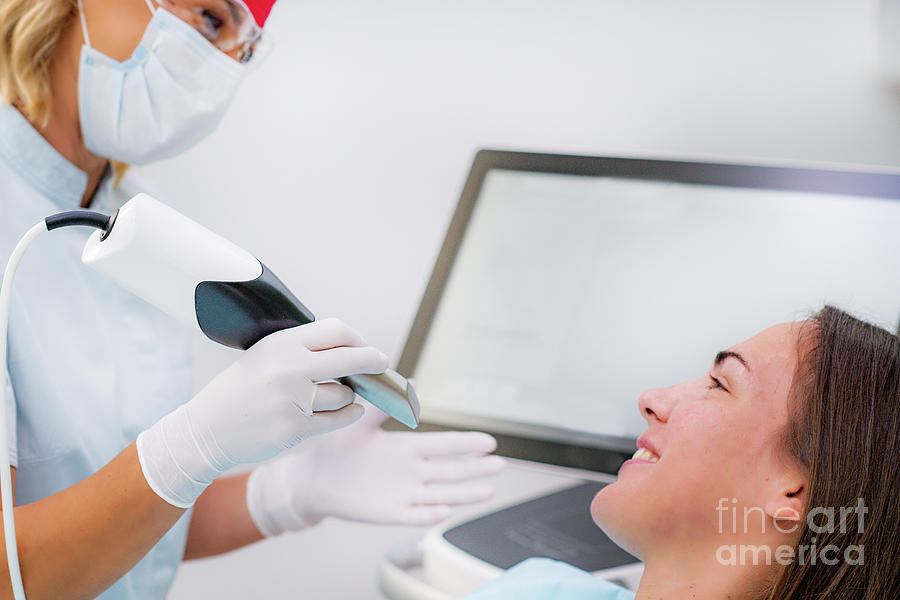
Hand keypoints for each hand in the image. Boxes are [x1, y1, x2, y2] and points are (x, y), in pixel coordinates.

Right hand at [137, 319, 388, 507]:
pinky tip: (349, 410)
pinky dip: (349, 413)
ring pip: (345, 393)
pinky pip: (340, 418)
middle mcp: (290, 368)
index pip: (337, 330)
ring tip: (332, 396)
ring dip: (348, 395)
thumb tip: (351, 350)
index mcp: (281, 344)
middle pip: (352, 359)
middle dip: (374, 361)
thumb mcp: (263, 356)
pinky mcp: (297, 428)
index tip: (365, 346)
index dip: (358, 339)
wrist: (204, 432)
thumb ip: (302, 350)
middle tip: (382, 364)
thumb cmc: (238, 392)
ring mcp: (294, 399)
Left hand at [246, 407, 506, 533]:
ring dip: (465, 493)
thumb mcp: (359, 419)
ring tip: (490, 490)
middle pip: (451, 471)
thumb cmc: (334, 446)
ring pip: (440, 494)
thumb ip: (382, 402)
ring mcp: (400, 494)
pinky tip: (446, 510)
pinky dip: (429, 514)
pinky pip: (412, 515)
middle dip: (476, 468)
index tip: (490, 442)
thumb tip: (405, 381)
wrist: (308, 475)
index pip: (444, 447)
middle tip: (501, 465)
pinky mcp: (386, 512)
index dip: (467, 444)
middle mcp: (409, 472)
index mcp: (405, 449)